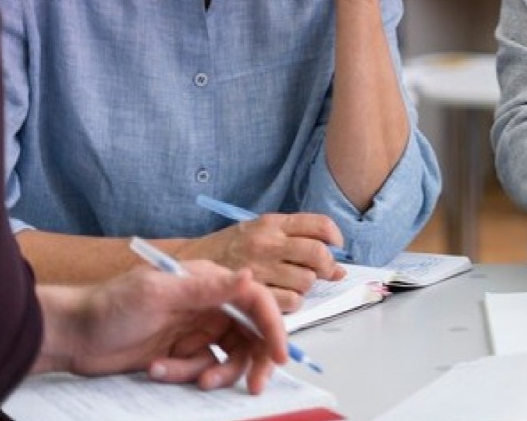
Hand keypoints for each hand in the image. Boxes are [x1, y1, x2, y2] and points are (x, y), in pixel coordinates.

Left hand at [40, 263, 287, 392]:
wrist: (72, 336)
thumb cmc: (110, 308)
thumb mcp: (158, 294)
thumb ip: (206, 288)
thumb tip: (249, 274)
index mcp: (208, 282)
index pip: (256, 301)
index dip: (274, 326)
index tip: (279, 356)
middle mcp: (208, 304)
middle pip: (250, 333)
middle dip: (252, 360)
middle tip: (254, 386)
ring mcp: (195, 329)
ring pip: (227, 356)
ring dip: (210, 371)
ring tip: (175, 372)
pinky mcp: (182, 352)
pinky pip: (201, 368)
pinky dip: (183, 373)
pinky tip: (156, 368)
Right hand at [175, 214, 345, 311]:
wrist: (188, 264)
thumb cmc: (230, 248)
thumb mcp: (261, 231)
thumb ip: (298, 241)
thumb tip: (338, 269)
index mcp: (271, 223)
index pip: (319, 225)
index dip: (335, 237)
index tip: (336, 246)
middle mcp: (267, 243)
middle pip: (318, 255)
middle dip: (326, 266)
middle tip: (321, 272)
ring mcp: (260, 268)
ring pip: (306, 281)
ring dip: (306, 286)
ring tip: (291, 284)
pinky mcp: (252, 293)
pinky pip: (290, 302)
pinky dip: (292, 303)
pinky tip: (280, 297)